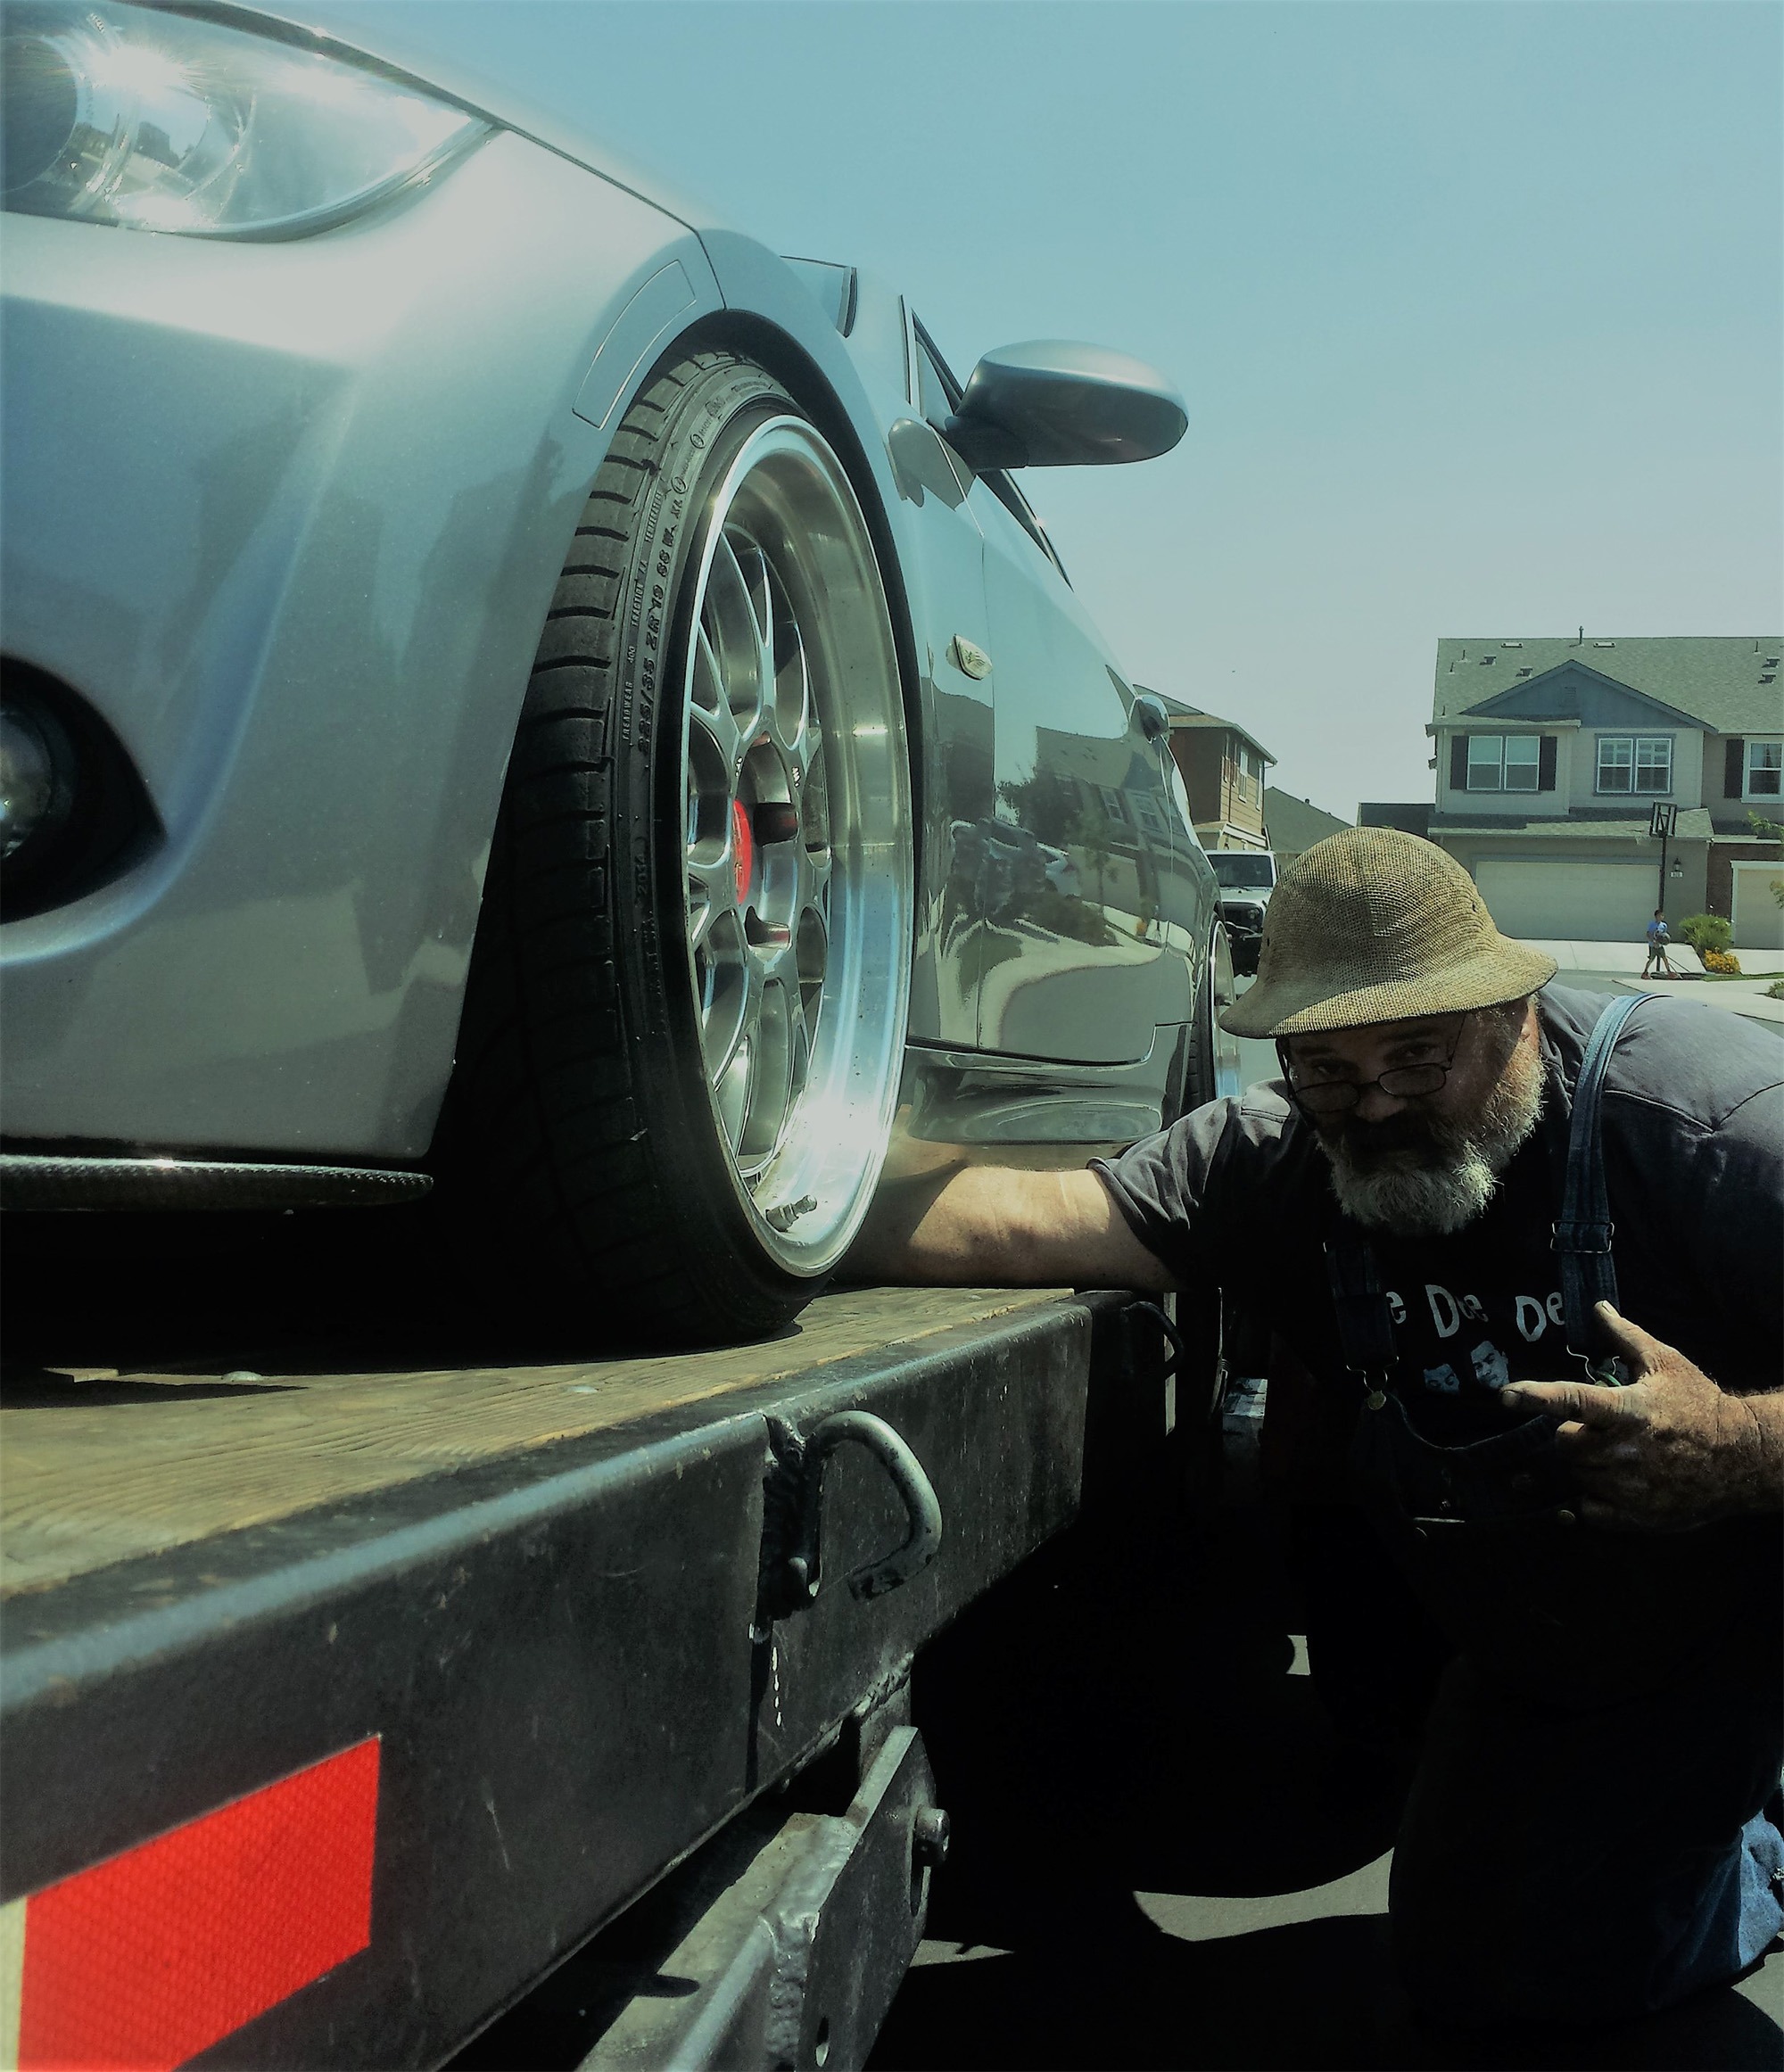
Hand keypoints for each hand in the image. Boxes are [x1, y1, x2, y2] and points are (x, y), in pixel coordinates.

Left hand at [1500, 1303, 1774, 1530]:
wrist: (1743, 1456)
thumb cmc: (1700, 1405)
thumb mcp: (1666, 1364)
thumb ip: (1627, 1338)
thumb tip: (1599, 1308)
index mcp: (1629, 1410)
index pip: (1572, 1400)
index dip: (1535, 1397)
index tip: (1505, 1396)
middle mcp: (1624, 1451)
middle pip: (1565, 1444)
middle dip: (1570, 1434)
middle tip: (1593, 1429)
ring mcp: (1629, 1487)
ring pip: (1575, 1476)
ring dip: (1580, 1465)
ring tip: (1607, 1454)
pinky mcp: (1636, 1515)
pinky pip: (1588, 1511)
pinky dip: (1583, 1502)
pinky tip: (1592, 1490)